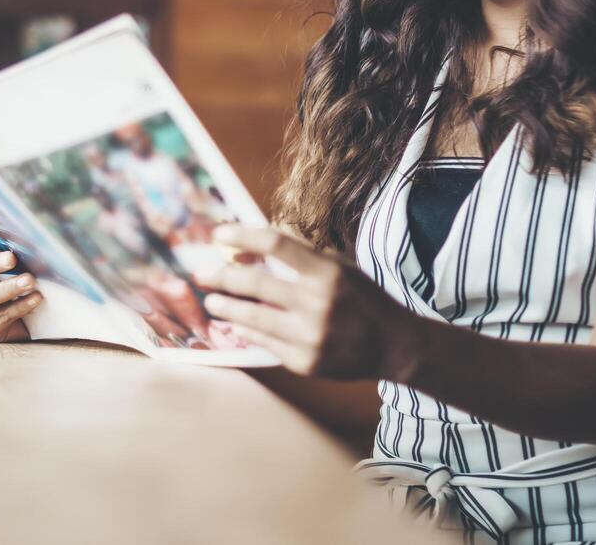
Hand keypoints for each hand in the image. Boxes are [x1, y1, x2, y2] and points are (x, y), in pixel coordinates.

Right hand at [0, 219, 41, 342]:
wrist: (16, 327)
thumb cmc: (11, 290)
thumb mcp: (8, 270)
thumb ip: (10, 253)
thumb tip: (34, 226)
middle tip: (12, 258)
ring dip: (8, 288)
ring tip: (30, 280)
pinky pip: (0, 317)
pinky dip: (20, 307)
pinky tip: (36, 298)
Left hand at [193, 224, 412, 379]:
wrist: (394, 345)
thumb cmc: (363, 298)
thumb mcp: (340, 267)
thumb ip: (302, 255)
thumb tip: (256, 241)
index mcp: (327, 272)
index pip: (275, 245)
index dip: (242, 236)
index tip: (218, 234)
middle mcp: (317, 303)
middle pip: (255, 284)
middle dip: (221, 277)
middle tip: (201, 273)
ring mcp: (310, 336)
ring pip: (253, 318)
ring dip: (226, 307)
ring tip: (212, 300)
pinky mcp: (305, 362)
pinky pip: (265, 343)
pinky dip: (247, 331)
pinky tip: (236, 324)